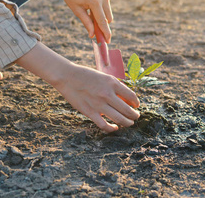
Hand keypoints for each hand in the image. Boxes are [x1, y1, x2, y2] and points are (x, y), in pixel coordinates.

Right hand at [16, 43, 139, 131]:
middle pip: (127, 110)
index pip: (131, 96)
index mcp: (112, 83)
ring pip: (119, 119)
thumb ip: (114, 87)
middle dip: (134, 115)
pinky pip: (104, 125)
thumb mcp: (103, 76)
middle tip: (136, 117)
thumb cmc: (86, 75)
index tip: (136, 106)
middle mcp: (107, 94)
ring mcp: (99, 104)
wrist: (67, 76)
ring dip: (127, 123)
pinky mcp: (90, 112)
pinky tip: (114, 128)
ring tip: (129, 123)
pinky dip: (111, 128)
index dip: (136, 103)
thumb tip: (125, 99)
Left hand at [53, 0, 112, 42]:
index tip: (107, 41)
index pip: (102, 21)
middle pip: (108, 19)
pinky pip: (106, 6)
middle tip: (93, 29)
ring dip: (101, 17)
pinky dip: (100, 9)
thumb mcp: (76, 9)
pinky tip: (89, 4)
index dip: (105, 33)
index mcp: (95, 1)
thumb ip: (86, 22)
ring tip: (88, 12)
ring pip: (108, 13)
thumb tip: (92, 35)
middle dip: (102, 25)